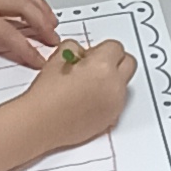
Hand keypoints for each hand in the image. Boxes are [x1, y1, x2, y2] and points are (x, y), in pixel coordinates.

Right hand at [15, 36, 135, 148]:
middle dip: (115, 61)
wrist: (41, 124)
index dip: (101, 49)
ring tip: (87, 85)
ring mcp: (115, 104)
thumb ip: (75, 48)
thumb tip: (84, 54)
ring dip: (112, 80)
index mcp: (102, 66)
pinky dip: (108, 98)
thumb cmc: (46, 95)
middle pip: (129, 63)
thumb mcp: (57, 58)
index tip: (90, 54)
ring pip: (124, 83)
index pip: (116, 47)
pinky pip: (117, 101)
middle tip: (96, 65)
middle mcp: (114, 85)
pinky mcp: (111, 119)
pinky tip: (87, 100)